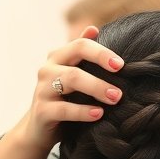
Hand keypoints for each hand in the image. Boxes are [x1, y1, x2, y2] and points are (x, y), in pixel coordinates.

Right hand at [21, 26, 124, 151]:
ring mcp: (42, 89)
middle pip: (76, 59)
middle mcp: (47, 69)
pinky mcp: (41, 111)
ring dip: (96, 88)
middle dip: (101, 70)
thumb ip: (82, 54)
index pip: (80, 45)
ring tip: (115, 98)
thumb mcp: (72, 75)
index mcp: (58, 57)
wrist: (38, 130)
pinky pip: (64, 109)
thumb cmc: (63, 100)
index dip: (102, 52)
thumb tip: (94, 28)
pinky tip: (99, 114)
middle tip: (122, 85)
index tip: (121, 65)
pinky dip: (83, 111)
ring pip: (71, 80)